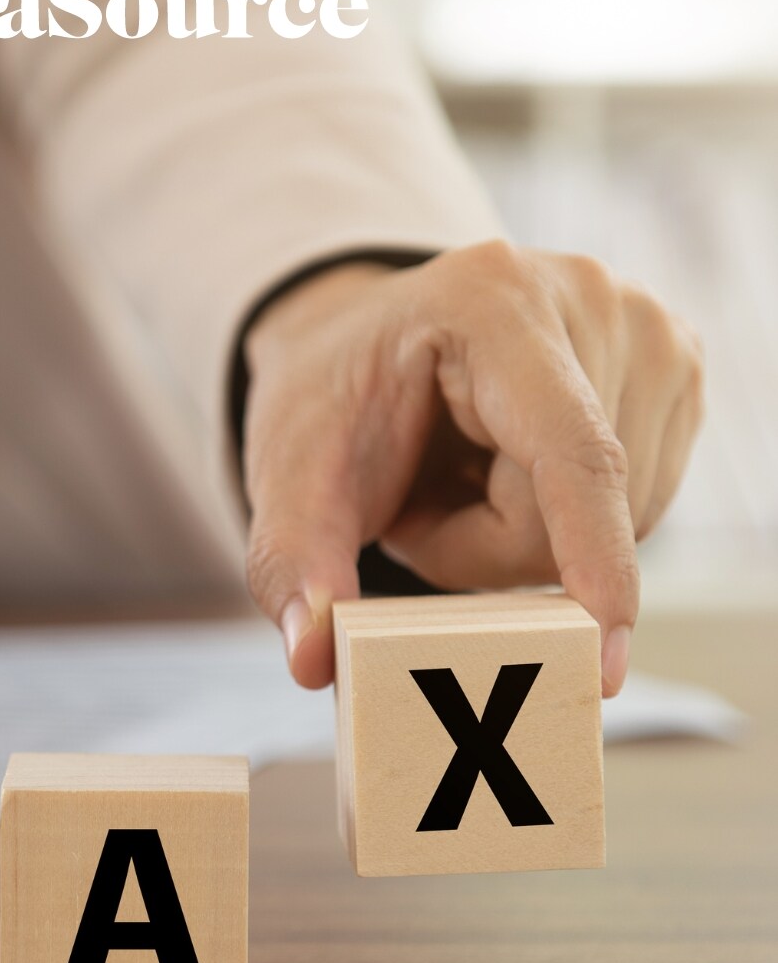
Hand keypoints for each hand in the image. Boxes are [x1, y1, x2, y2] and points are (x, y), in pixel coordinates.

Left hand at [241, 241, 704, 696]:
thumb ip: (292, 565)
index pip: (569, 453)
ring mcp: (650, 332)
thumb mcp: (288, 476)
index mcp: (490, 302)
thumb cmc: (330, 405)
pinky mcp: (674, 374)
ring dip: (523, 541)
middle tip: (412, 511)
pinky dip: (567, 526)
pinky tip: (510, 475)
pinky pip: (640, 511)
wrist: (362, 344)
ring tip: (457, 482)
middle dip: (484, 549)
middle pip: (579, 512)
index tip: (604, 662)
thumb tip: (309, 663)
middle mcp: (588, 299)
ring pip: (620, 523)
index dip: (591, 560)